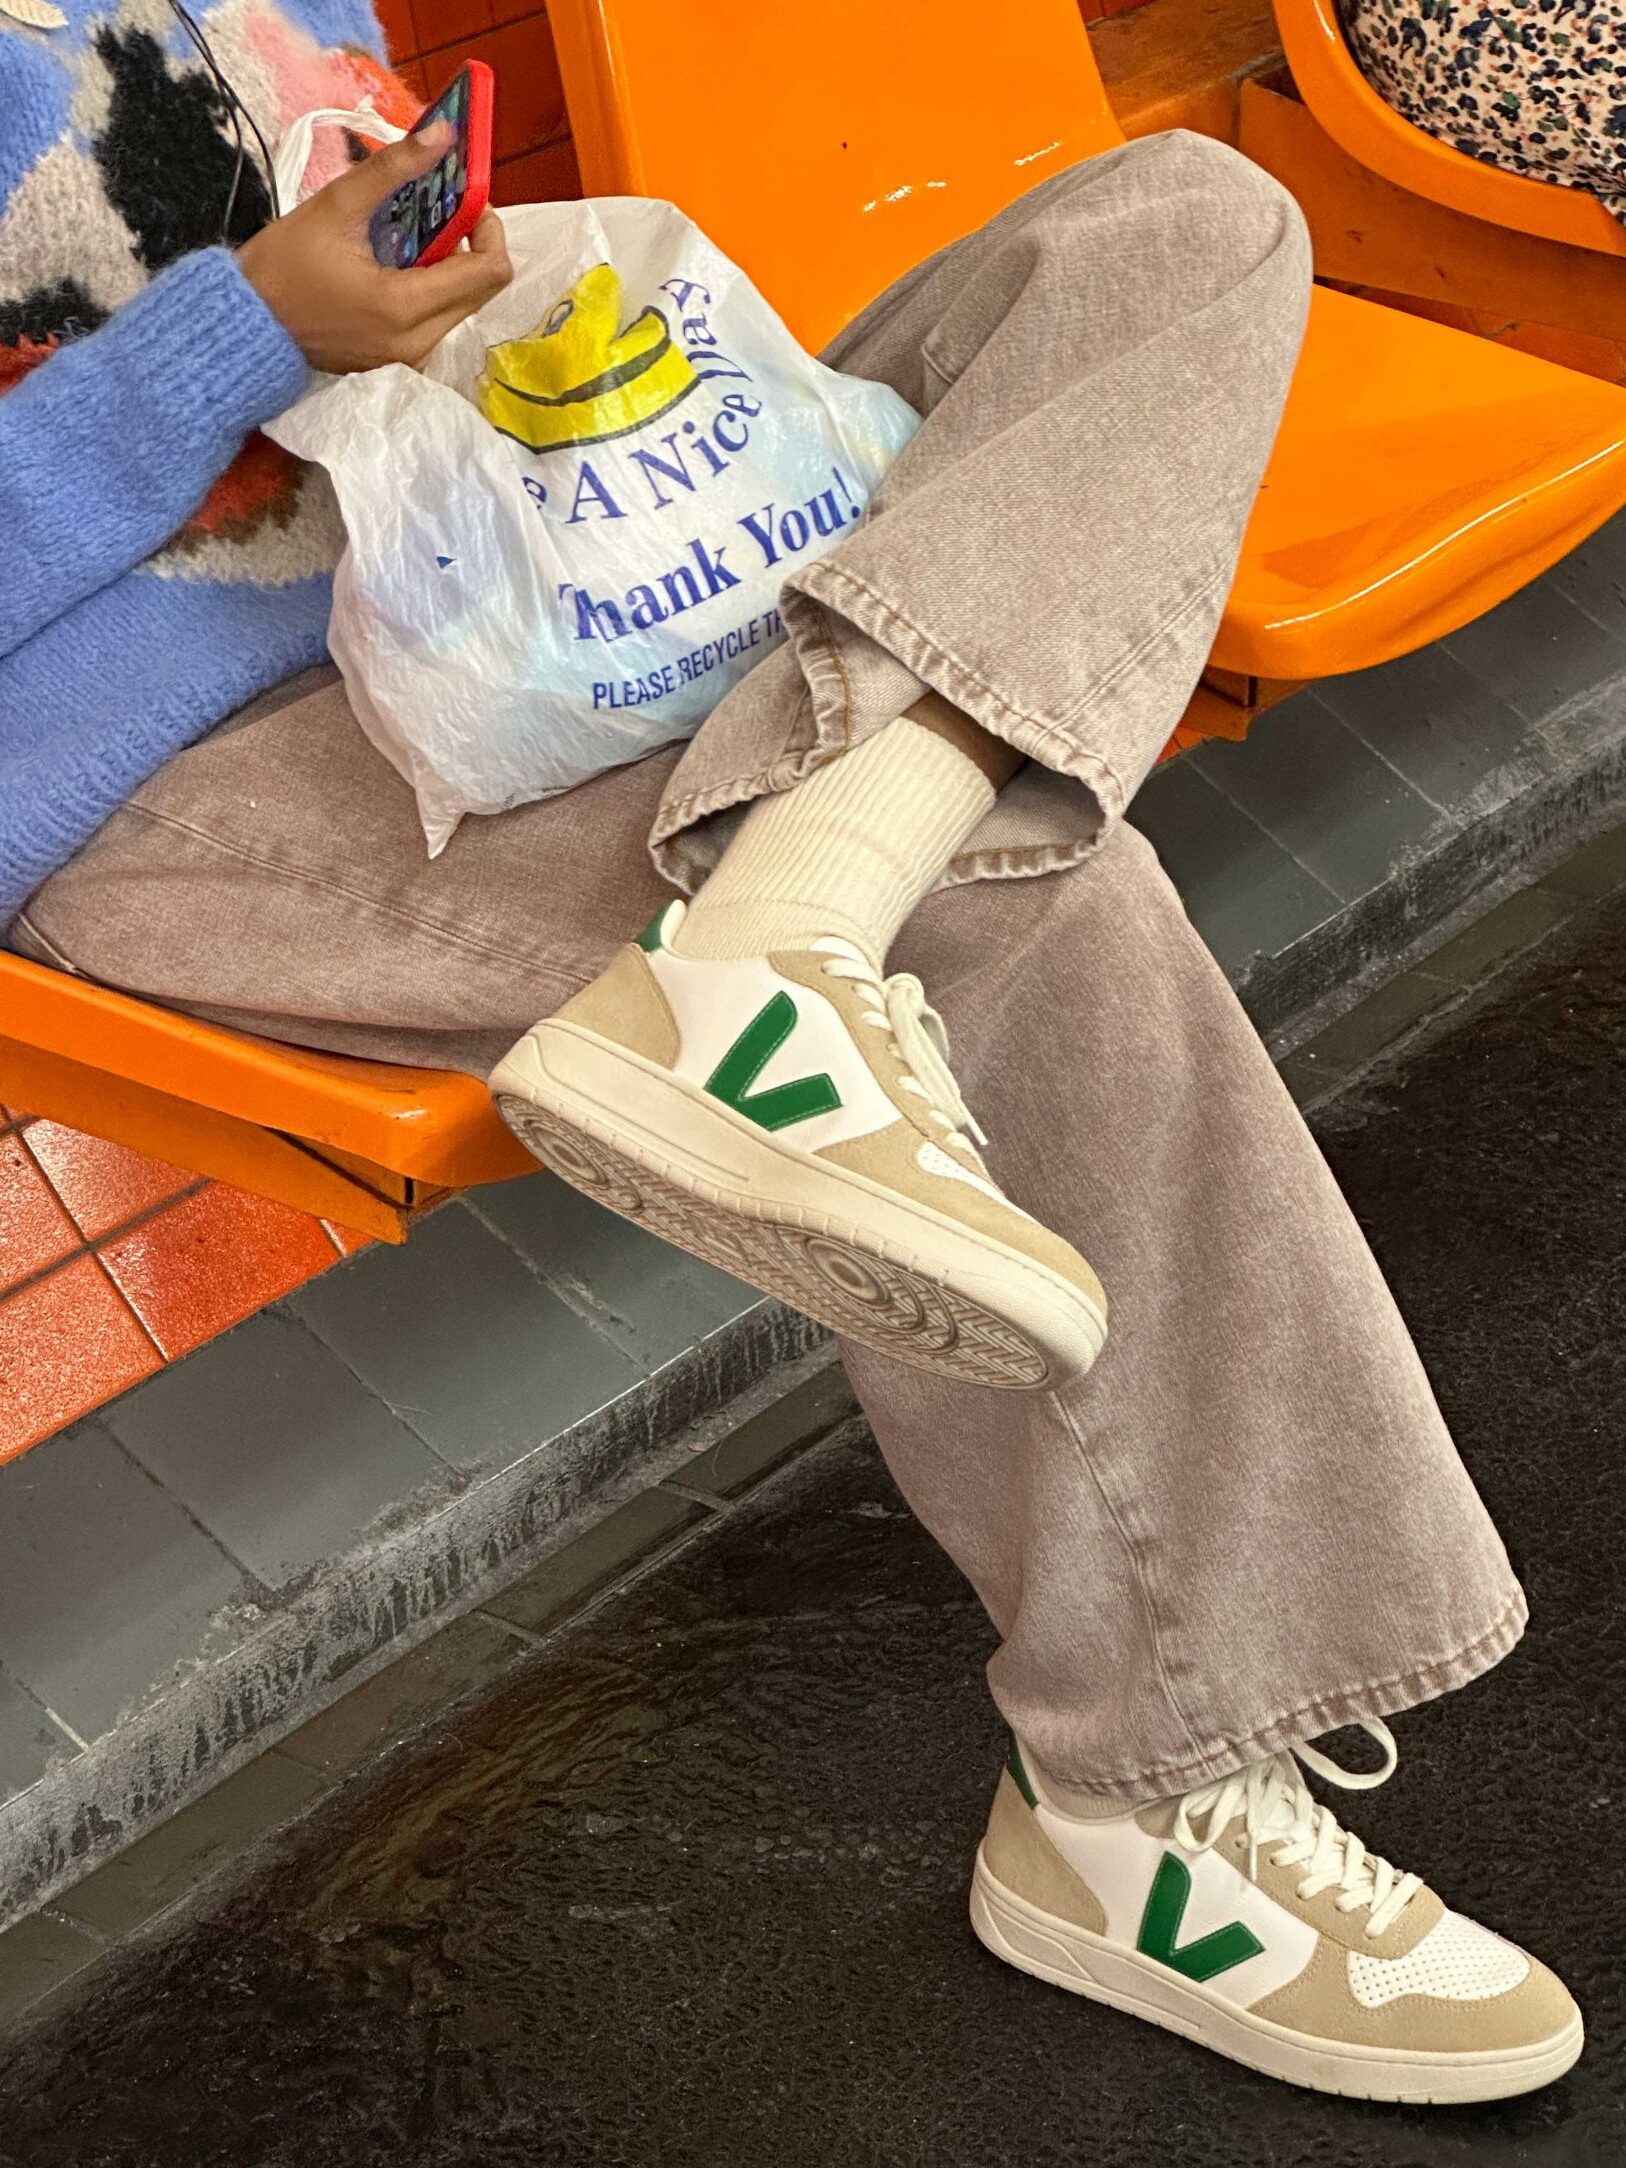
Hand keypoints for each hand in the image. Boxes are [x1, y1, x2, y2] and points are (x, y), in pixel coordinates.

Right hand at [238, 124, 512, 372]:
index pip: (491, 272)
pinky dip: (431, 290)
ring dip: (451, 267)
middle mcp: (418, 343)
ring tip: (410, 235)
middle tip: (437, 212)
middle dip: (471, 245)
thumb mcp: (337, 205)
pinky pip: (437, 322)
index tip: (465, 202)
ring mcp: (410, 358)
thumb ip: (394, 168)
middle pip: (482, 290)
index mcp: (406, 307)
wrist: (247, 323)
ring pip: (462, 306)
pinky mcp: (399, 362)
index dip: (489, 228)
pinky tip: (397, 264)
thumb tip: (443, 133)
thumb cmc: (283, 266)